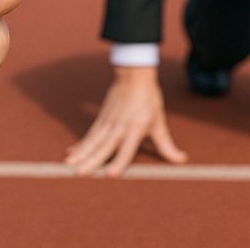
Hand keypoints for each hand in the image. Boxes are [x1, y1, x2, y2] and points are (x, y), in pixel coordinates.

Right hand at [64, 66, 186, 175]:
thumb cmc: (149, 100)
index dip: (119, 162)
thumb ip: (166, 145)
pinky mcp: (101, 119)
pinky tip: (70, 153)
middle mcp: (119, 127)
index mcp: (135, 128)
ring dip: (81, 154)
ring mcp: (108, 123)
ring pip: (92, 141)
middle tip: (79, 173)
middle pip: (104, 147)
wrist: (133, 76)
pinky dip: (80, 145)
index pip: (126, 149)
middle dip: (91, 161)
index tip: (110, 175)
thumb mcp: (159, 122)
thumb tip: (181, 160)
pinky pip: (89, 135)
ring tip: (68, 166)